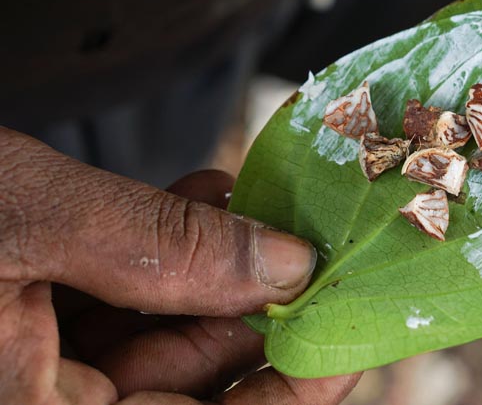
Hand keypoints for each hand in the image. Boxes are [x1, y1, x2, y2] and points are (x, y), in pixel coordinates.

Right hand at [0, 127, 359, 403]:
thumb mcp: (36, 219)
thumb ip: (161, 248)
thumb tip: (286, 263)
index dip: (288, 395)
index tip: (345, 343)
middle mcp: (43, 400)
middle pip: (185, 380)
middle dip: (251, 307)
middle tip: (307, 251)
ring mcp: (34, 364)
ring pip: (154, 337)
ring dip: (211, 266)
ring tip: (255, 209)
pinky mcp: (25, 319)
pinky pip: (114, 304)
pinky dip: (159, 252)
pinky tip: (200, 201)